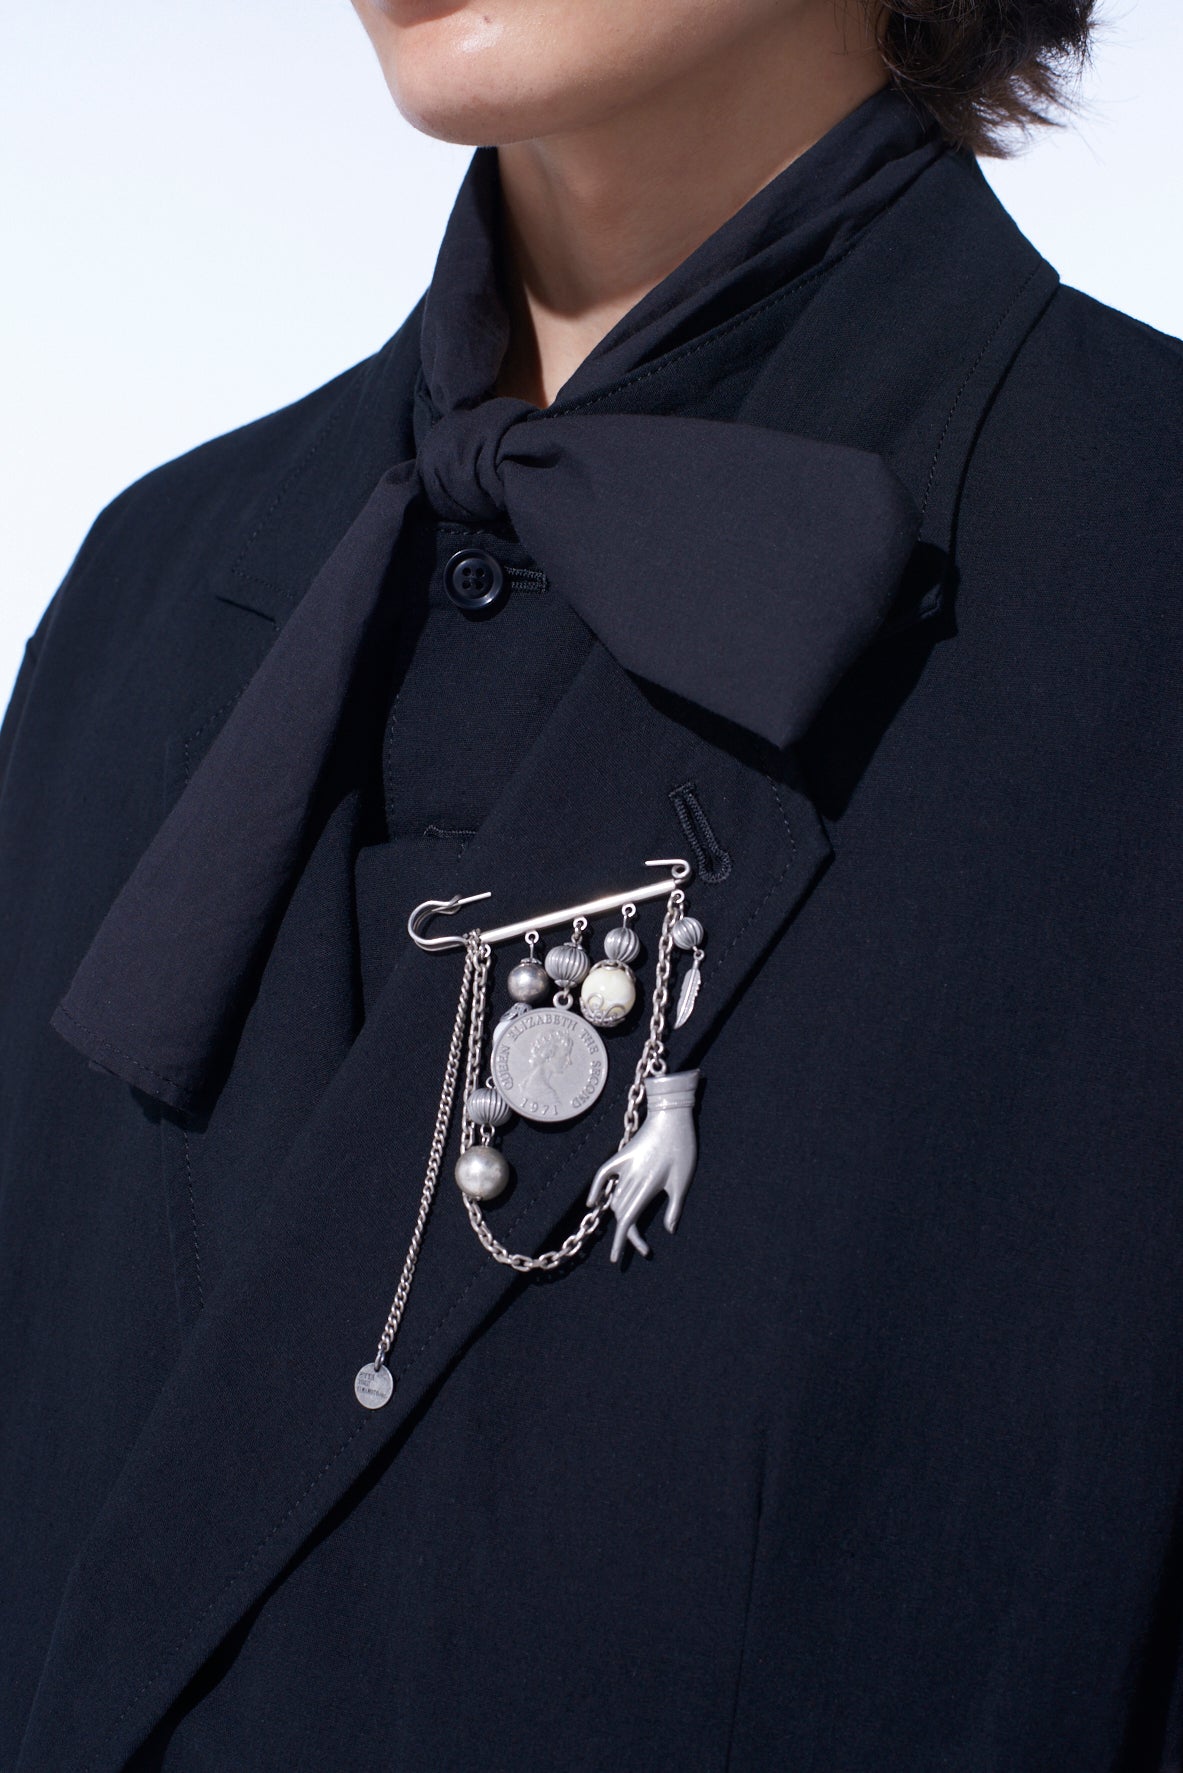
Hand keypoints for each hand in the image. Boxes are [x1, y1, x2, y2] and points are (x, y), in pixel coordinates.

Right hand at [587, 1070, 699, 1262]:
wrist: (671, 1115)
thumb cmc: (683, 1147)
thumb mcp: (683, 1179)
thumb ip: (674, 1207)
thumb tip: (669, 1230)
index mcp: (647, 1187)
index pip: (628, 1220)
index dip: (623, 1241)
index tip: (618, 1257)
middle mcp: (631, 1179)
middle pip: (622, 1213)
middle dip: (625, 1235)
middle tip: (635, 1250)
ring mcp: (624, 1167)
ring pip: (614, 1198)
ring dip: (618, 1217)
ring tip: (626, 1232)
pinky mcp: (621, 1156)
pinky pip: (603, 1174)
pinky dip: (596, 1189)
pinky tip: (592, 1203)